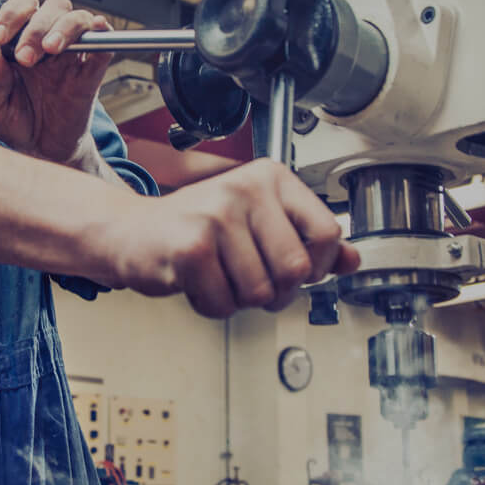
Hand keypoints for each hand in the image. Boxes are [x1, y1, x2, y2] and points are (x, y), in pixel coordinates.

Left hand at [0, 0, 114, 163]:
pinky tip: (99, 28)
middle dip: (37, 26)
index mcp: (20, 43)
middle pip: (53, 8)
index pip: (22, 10)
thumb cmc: (16, 123)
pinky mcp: (91, 76)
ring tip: (51, 48)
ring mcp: (72, 58)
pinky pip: (103, 48)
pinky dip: (103, 34)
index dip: (11, 15)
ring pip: (79, 20)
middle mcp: (48, 44)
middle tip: (25, 57)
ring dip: (64, 28)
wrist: (41, 152)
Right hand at [102, 160, 360, 317]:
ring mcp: (217, 215)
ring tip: (220, 276)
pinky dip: (212, 306)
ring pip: (261, 293)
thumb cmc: (197, 228)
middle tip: (251, 280)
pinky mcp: (191, 247)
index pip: (327, 233)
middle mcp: (245, 188)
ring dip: (240, 300)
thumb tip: (352, 259)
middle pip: (296, 269)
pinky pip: (224, 304)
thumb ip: (308, 240)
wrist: (132, 233)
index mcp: (270, 178)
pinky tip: (199, 283)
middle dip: (277, 291)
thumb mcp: (260, 224)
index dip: (316, 266)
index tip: (296, 268)